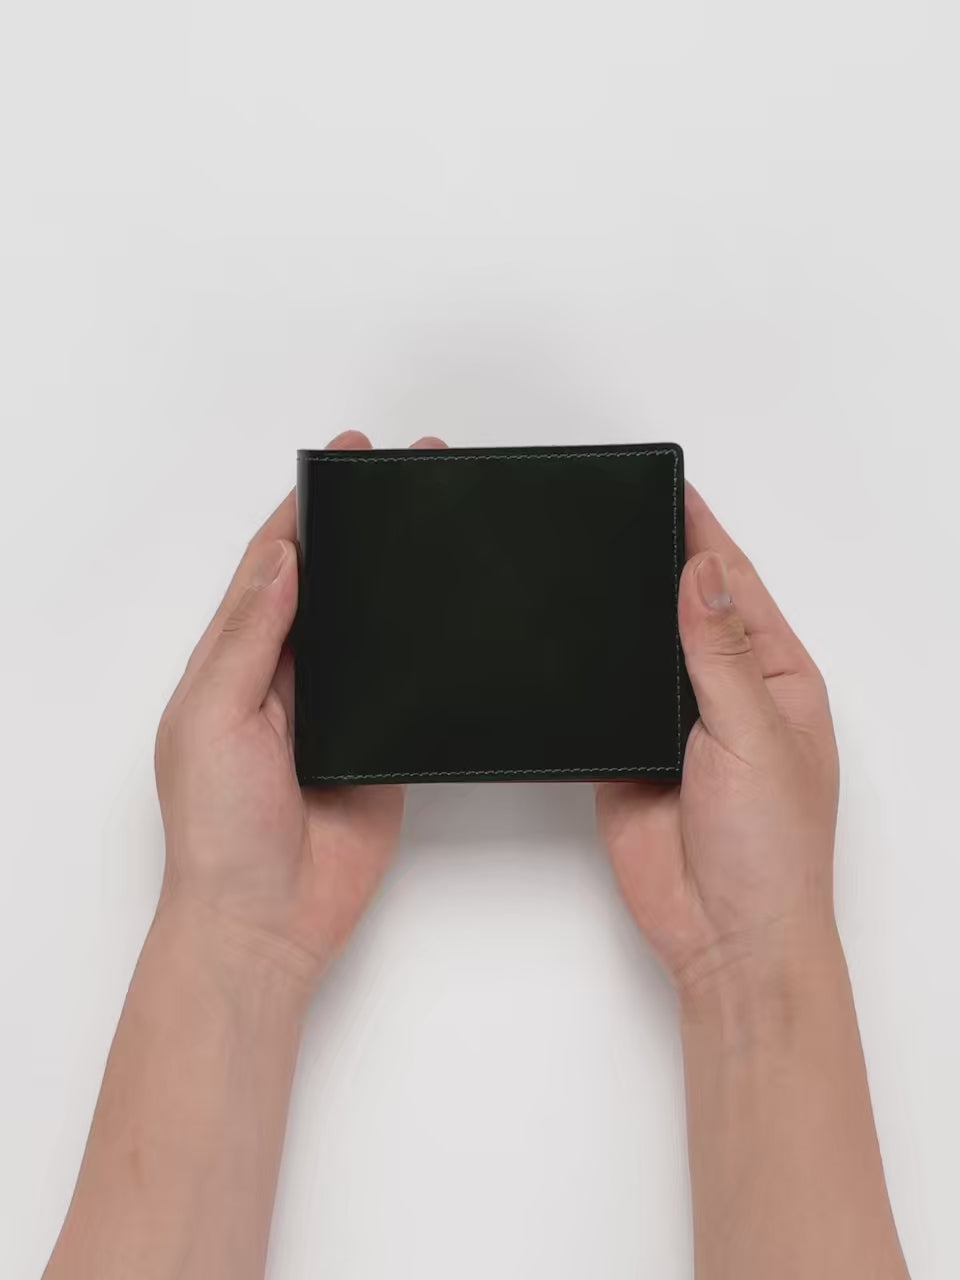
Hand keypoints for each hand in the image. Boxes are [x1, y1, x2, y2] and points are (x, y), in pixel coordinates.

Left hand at [154, 431, 446, 993]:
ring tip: (438, 526)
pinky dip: (424, 647)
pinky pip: (405, 684)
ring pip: (370, 626)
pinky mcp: (380, 744)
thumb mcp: (213, 717)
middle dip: (364, 527)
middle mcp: (285, 676)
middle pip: (329, 582)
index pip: (274, 562)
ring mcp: (335, 710)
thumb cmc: (217, 830)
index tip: (346, 457)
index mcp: (234, 659)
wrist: (266, 920)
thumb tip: (284, 558)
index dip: (307, 506)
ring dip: (397, 578)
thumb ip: (248, 637)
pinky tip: (450, 615)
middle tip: (410, 474)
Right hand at [596, 484, 840, 1008]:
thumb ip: (720, 653)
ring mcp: (672, 724)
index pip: (736, 589)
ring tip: (587, 564)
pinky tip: (567, 644)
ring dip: (621, 618)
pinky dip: (587, 675)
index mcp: (778, 678)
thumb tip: (700, 571)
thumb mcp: (755, 736)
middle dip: (657, 567)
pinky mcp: (625, 755)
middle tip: (616, 515)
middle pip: (685, 611)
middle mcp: (725, 694)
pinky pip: (603, 701)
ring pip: (640, 651)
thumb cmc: (773, 851)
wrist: (724, 936)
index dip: (706, 539)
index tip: (672, 491)